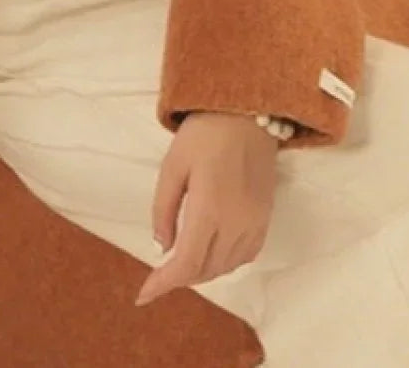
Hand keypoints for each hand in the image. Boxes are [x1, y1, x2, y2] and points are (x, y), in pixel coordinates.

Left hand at [135, 112, 279, 306]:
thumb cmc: (204, 133)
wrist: (248, 112)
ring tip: (182, 264)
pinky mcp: (266, 217)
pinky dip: (225, 263)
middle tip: (159, 275)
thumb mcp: (172, 165)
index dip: (163, 284)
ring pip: (226, 267)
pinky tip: (211, 253)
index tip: (143, 296)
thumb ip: (163, 209)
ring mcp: (255, 222)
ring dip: (202, 272)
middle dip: (180, 278)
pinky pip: (245, 255)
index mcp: (209, 210)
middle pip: (206, 270)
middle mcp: (236, 223)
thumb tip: (163, 247)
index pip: (186, 264)